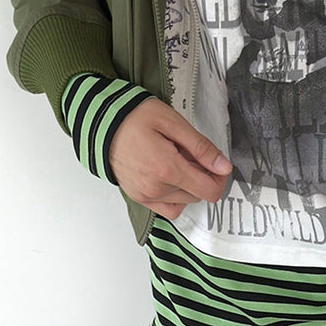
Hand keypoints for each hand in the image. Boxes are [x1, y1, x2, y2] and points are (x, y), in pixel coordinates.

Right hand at [108, 98, 230, 220]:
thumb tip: (223, 166)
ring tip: (177, 161)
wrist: (101, 123)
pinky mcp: (139, 198)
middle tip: (191, 153)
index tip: (217, 164)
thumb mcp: (173, 123)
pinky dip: (176, 197)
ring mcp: (146, 196)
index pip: (210, 191)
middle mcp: (156, 188)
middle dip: (202, 176)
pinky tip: (171, 178)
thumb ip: (201, 147)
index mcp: (167, 168)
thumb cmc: (134, 117)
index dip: (220, 178)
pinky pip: (168, 208)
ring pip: (185, 201)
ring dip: (189, 185)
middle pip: (198, 195)